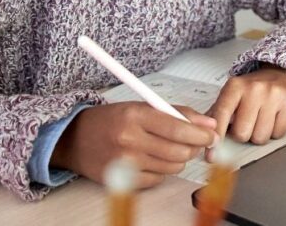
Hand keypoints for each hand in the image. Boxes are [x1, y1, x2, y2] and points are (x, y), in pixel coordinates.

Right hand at [51, 102, 217, 188]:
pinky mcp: (122, 180)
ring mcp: (125, 162)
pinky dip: (161, 171)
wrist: (74, 139)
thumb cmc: (110, 121)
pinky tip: (151, 160)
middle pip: (178, 150)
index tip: (211, 135)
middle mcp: (129, 139)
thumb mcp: (140, 106)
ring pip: (172, 166)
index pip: (178, 127)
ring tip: (167, 148)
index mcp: (135, 115)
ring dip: (178, 159)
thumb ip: (176, 113)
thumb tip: (208, 124)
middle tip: (194, 143)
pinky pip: (157, 179)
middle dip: (193, 147)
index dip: (200, 133)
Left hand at [208, 64, 285, 151]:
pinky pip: (278, 134)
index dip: (216, 136)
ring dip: (259, 134)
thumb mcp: (233, 93)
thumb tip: (205, 134)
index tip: (211, 154)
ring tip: (261, 119)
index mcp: (235, 86)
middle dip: (243, 134)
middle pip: (242, 133)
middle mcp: (254, 89)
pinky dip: (274, 131)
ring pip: (260, 137)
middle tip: (247, 122)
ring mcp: (274, 96)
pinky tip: (274, 118)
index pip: (221, 114)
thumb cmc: (254, 88)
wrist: (284, 73)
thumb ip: (217, 112)